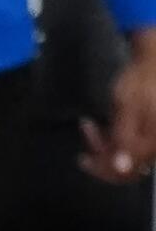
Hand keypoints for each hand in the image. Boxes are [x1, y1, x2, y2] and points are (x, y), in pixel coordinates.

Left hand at [80, 33, 155, 183]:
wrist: (152, 59)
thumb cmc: (140, 78)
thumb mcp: (126, 107)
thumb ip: (123, 138)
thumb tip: (121, 168)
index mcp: (153, 141)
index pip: (124, 171)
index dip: (101, 169)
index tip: (82, 159)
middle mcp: (155, 146)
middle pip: (124, 169)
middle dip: (101, 157)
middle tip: (85, 145)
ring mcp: (152, 142)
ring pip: (124, 159)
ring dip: (104, 147)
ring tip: (89, 127)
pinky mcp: (148, 136)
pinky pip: (128, 148)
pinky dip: (112, 140)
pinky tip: (100, 127)